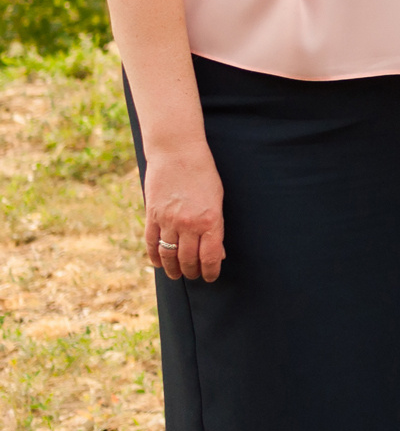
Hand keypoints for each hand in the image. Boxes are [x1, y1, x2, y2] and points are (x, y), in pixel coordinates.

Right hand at [143, 143, 225, 282]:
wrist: (177, 152)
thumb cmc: (204, 174)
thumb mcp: (218, 199)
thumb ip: (216, 226)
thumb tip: (216, 253)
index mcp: (210, 219)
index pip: (209, 256)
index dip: (210, 271)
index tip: (210, 277)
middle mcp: (188, 223)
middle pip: (188, 259)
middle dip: (192, 271)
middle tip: (194, 276)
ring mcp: (168, 220)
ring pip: (168, 255)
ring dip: (173, 269)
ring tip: (178, 274)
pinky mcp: (152, 215)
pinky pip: (151, 243)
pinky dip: (154, 256)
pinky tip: (159, 263)